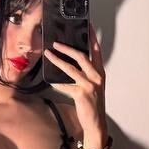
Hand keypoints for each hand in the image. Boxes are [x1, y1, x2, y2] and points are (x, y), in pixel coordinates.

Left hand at [44, 19, 105, 134]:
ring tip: (48, 53)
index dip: (92, 37)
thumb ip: (86, 74)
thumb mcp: (93, 86)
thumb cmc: (92, 104)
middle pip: (82, 56)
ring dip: (58, 60)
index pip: (96, 50)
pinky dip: (56, 82)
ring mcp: (90, 85)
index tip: (87, 25)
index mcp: (100, 73)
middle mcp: (97, 77)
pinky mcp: (81, 94)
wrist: (96, 124)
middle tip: (56, 43)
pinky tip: (49, 80)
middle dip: (68, 48)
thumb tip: (70, 62)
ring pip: (71, 68)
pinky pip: (65, 85)